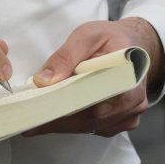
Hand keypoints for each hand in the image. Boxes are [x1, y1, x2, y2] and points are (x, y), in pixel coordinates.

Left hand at [22, 18, 164, 137]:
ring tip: (35, 121)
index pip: (96, 99)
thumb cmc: (111, 38)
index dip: (67, 106)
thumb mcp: (87, 35)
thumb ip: (66, 55)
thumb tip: (43, 80)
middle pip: (91, 118)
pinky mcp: (121, 122)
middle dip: (58, 119)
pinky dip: (73, 124)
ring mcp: (129, 114)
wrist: (133, 45)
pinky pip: (95, 128)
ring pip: (91, 126)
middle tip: (30, 120)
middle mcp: (134, 101)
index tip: (41, 111)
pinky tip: (54, 119)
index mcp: (130, 76)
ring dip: (63, 124)